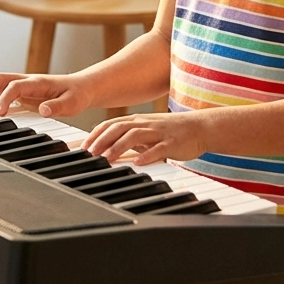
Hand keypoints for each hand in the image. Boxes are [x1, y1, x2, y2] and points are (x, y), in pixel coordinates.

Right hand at [0, 72, 93, 118]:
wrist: (83, 87)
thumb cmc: (77, 95)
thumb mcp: (72, 103)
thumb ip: (57, 107)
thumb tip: (43, 111)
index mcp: (38, 82)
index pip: (15, 86)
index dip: (4, 98)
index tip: (0, 113)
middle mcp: (28, 80)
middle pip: (1, 78)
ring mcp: (24, 84)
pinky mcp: (22, 91)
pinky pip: (2, 89)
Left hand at [81, 110, 208, 164]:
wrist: (200, 127)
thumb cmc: (170, 132)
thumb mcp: (146, 133)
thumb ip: (128, 139)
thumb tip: (106, 149)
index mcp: (137, 120)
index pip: (110, 124)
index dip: (95, 134)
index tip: (83, 147)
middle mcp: (145, 123)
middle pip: (119, 128)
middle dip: (102, 140)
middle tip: (89, 154)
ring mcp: (158, 132)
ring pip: (135, 135)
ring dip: (118, 146)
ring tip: (107, 158)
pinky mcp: (172, 142)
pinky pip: (158, 148)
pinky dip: (147, 154)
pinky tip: (138, 162)